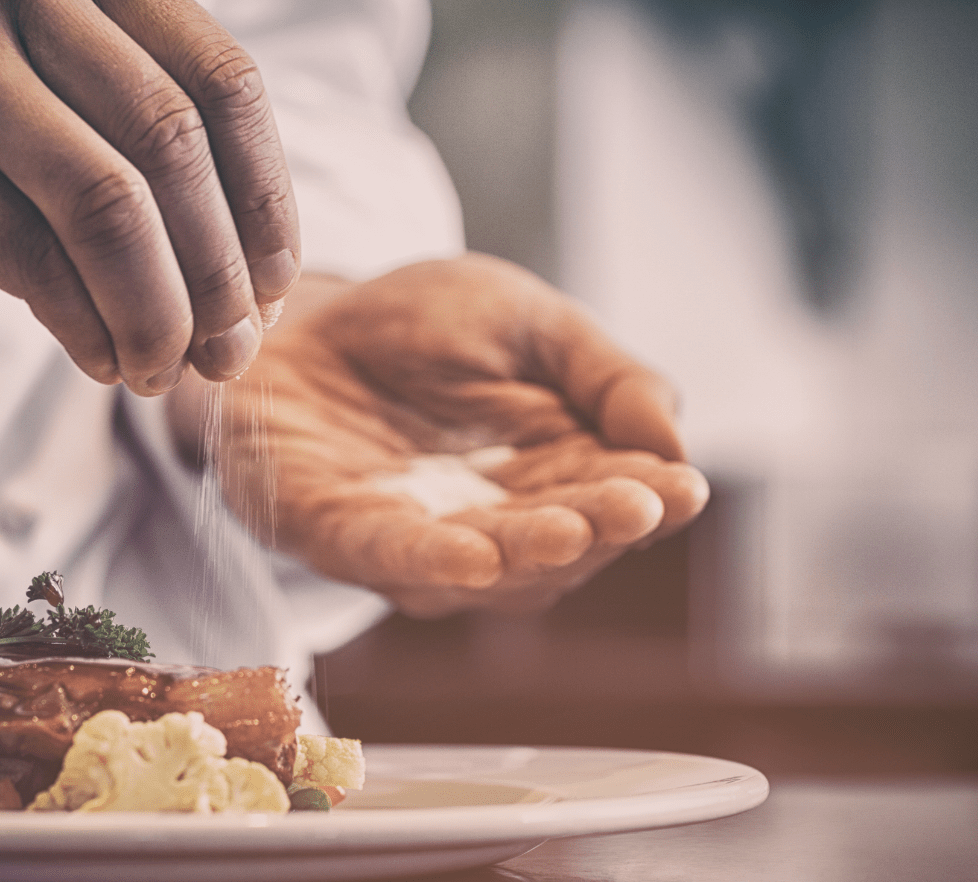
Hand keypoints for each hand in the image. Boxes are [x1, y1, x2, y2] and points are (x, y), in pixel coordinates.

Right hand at [0, 0, 298, 391]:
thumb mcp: (33, 138)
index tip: (276, 287)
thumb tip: (250, 293)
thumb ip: (131, 176)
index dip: (265, 195)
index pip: (220, 80)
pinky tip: (102, 360)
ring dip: (162, 309)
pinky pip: (38, 254)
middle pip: (177, 140)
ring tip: (165, 372)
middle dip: (222, 268)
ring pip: (116, 201)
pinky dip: (89, 324)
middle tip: (234, 353)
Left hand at [206, 254, 708, 616]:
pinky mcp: (334, 534)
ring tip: (569, 530)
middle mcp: (492, 526)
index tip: (682, 489)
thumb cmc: (418, 324)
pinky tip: (472, 558)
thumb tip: (674, 445)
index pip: (614, 499)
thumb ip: (604, 375)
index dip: (649, 500)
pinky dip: (426, 561)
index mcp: (552, 476)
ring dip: (524, 554)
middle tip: (637, 508)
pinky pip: (384, 556)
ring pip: (483, 567)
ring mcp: (414, 542)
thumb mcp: (528, 321)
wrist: (295, 314)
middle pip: (558, 545)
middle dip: (597, 527)